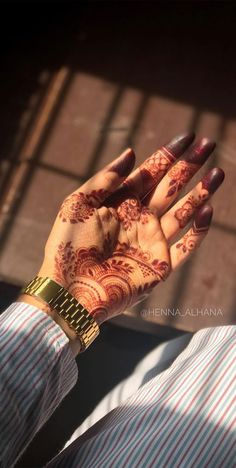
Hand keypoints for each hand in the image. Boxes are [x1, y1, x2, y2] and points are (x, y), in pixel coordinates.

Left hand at [36, 133, 223, 325]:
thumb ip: (105, 179)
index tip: (188, 136)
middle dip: (189, 166)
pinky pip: (185, 246)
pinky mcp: (160, 266)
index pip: (149, 173)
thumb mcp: (78, 204)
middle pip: (170, 187)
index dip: (168, 154)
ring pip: (182, 212)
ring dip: (201, 193)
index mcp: (120, 203)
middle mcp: (139, 219)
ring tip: (218, 173)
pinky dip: (198, 230)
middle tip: (209, 144)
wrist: (70, 291)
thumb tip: (131, 152)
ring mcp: (152, 242)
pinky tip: (207, 209)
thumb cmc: (67, 247)